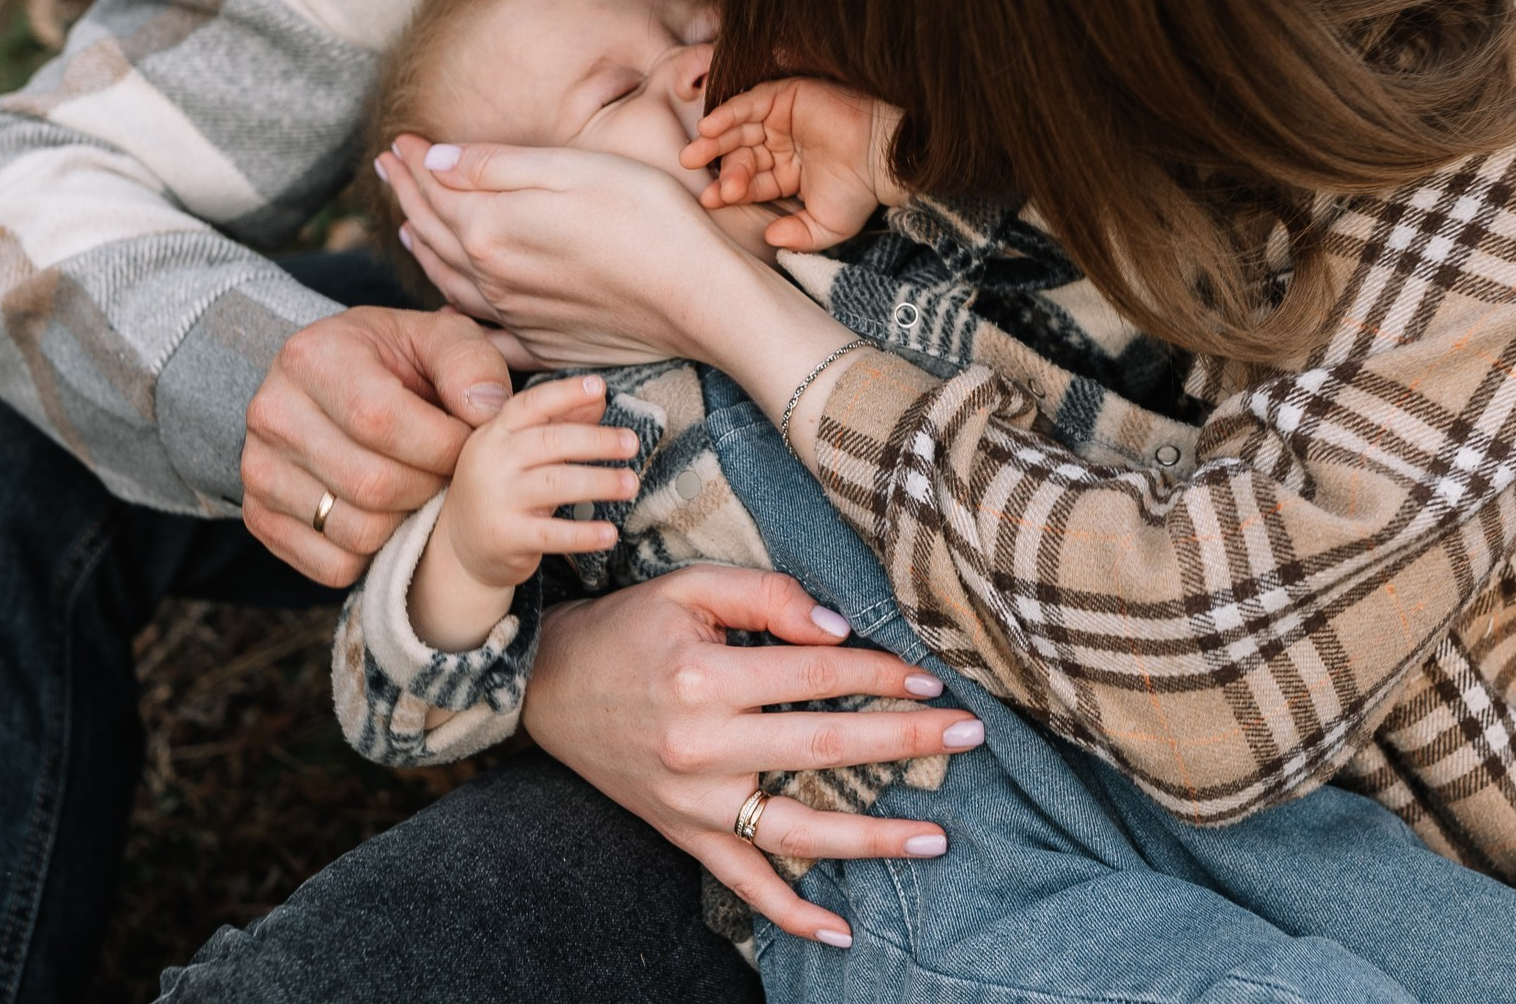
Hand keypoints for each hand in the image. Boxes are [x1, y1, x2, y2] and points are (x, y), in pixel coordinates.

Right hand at [242, 306, 512, 585]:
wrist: (333, 379)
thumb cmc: (396, 360)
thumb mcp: (438, 338)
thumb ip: (470, 364)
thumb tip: (486, 412)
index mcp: (314, 357)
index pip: (382, 421)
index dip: (442, 444)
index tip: (466, 441)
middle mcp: (272, 413)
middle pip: (371, 484)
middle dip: (430, 485)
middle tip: (446, 470)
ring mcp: (257, 469)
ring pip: (356, 531)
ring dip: (406, 521)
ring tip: (417, 486)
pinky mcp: (259, 516)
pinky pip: (332, 565)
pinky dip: (373, 553)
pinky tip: (386, 513)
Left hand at [382, 136, 770, 365]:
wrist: (701, 299)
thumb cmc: (650, 219)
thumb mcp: (574, 169)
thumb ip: (496, 166)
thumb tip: (434, 159)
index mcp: (491, 229)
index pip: (436, 187)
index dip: (414, 160)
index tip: (398, 140)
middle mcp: (492, 277)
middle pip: (434, 232)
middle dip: (408, 196)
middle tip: (388, 169)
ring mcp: (517, 316)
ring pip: (449, 282)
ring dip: (424, 249)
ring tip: (411, 227)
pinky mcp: (545, 344)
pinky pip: (484, 335)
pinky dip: (458, 321)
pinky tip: (451, 315)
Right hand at [409, 374, 638, 651]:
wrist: (461, 548)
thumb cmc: (505, 490)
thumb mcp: (523, 454)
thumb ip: (559, 425)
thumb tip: (599, 397)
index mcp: (496, 433)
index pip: (531, 405)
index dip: (565, 394)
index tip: (599, 387)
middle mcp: (492, 461)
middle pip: (549, 442)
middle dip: (595, 440)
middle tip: (632, 443)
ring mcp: (495, 500)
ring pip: (555, 484)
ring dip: (599, 483)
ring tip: (631, 484)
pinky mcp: (504, 537)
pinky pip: (551, 534)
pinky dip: (584, 534)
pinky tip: (610, 534)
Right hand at [522, 564, 985, 944]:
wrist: (545, 684)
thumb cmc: (628, 627)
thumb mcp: (690, 586)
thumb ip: (768, 595)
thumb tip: (839, 628)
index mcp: (707, 674)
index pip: (819, 676)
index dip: (882, 676)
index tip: (933, 682)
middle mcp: (702, 744)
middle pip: (824, 746)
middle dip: (904, 743)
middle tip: (970, 737)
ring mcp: (693, 800)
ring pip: (795, 829)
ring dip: (871, 837)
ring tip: (936, 839)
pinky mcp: (682, 832)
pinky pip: (741, 882)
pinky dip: (789, 913)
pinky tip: (840, 930)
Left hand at [683, 78, 903, 251]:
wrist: (883, 158)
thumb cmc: (861, 191)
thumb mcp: (827, 226)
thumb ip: (797, 236)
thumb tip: (769, 238)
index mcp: (790, 173)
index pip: (751, 181)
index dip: (730, 190)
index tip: (711, 200)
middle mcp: (784, 145)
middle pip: (741, 156)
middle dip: (722, 170)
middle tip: (704, 182)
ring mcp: (785, 119)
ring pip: (740, 129)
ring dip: (714, 142)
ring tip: (693, 156)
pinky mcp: (788, 95)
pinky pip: (751, 102)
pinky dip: (728, 113)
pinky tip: (709, 128)